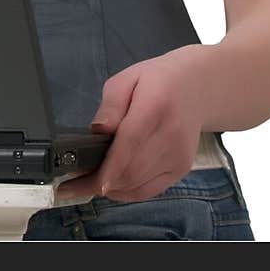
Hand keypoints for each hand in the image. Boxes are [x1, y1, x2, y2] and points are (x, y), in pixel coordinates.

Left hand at [55, 45, 207, 203]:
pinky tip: (111, 186)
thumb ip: (111, 104)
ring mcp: (179, 157)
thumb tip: (97, 130)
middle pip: (131, 170)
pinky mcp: (181, 169)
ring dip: (111, 189)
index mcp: (155, 108)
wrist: (197, 88)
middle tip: (72, 184)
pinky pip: (150, 190)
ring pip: (139, 185)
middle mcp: (170, 137)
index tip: (84, 181)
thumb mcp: (128, 78)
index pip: (130, 143)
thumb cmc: (159, 80)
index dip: (108, 168)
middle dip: (98, 183)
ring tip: (86, 184)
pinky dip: (127, 192)